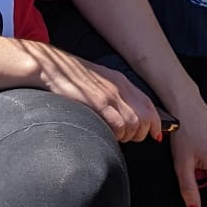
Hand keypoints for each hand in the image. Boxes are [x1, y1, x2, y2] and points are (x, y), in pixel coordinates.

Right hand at [33, 49, 162, 142]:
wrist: (50, 67)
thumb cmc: (70, 78)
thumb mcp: (97, 81)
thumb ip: (112, 95)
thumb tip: (124, 115)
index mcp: (120, 80)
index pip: (149, 104)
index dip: (156, 123)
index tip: (156, 135)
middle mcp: (119, 86)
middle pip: (147, 117)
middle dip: (142, 133)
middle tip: (129, 139)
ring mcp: (109, 94)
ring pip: (136, 124)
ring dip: (129, 136)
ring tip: (118, 138)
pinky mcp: (98, 103)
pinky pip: (119, 125)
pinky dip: (118, 135)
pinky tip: (109, 135)